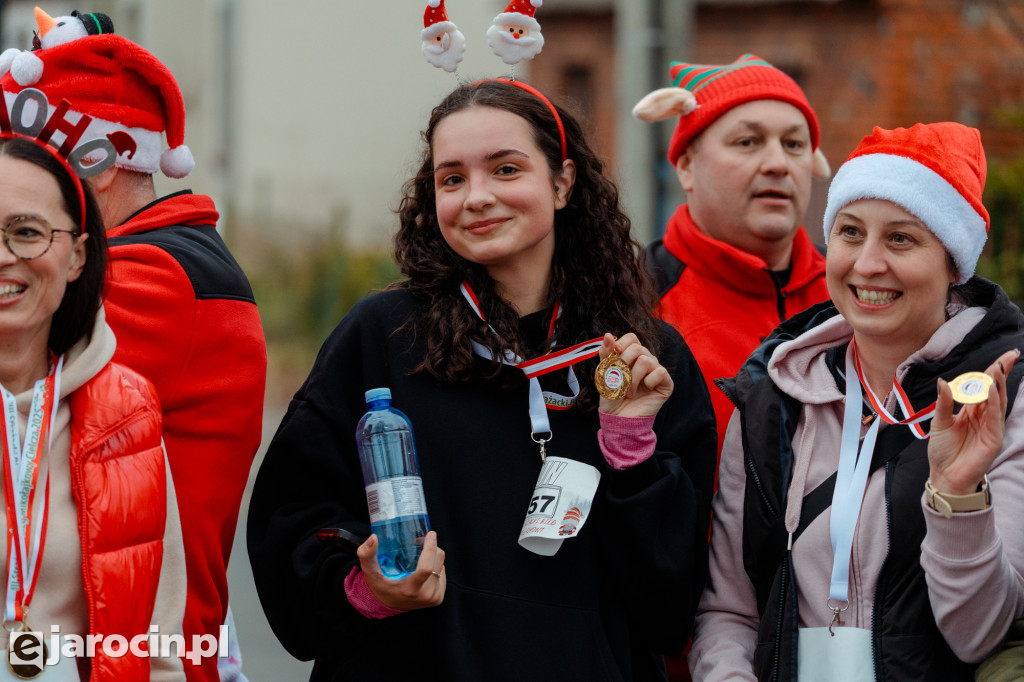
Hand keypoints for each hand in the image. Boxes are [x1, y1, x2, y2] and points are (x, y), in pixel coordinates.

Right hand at [357, 530, 445, 609]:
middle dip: (432, 548)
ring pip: (442, 565)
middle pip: (437, 562)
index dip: (431, 548)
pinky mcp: (439, 598)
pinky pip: (443, 573)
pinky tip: (424, 568)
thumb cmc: (380, 586)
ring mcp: (434, 597)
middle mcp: (425, 595)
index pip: (426, 568)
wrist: (389, 605)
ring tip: (419, 556)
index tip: (430, 534)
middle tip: (420, 542)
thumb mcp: (370, 572)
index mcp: (410, 589)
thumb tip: (373, 538)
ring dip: (434, 557)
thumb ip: (367, 554)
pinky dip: (436, 566)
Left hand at [597, 333, 672, 417]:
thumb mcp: (605, 374)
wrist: (619, 418)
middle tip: (619, 379)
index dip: (622, 343)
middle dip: (624, 363)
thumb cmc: (613, 397)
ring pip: (646, 360)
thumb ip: (606, 355)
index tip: (615, 353)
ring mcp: (656, 371)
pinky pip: (660, 372)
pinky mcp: (666, 383)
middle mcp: (646, 360)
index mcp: (631, 356)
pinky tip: (645, 390)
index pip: (631, 338)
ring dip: (633, 378)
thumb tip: (608, 335)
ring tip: (629, 391)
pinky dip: (648, 381)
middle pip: (637, 348)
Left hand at [928, 349, 1018, 494]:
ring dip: (999, 385)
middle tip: (1009, 356)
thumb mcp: (939, 422)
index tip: (1003, 357)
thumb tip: (943, 381)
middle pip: (996, 390)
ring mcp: (991, 427)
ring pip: (998, 401)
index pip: (984, 387)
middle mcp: (984, 417)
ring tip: (999, 368)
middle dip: (1002, 373)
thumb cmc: (943, 451)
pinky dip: (994, 403)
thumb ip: (943, 402)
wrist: (944, 475)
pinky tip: (993, 390)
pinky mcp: (993, 438)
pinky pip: (995, 417)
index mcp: (971, 411)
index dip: (992, 372)